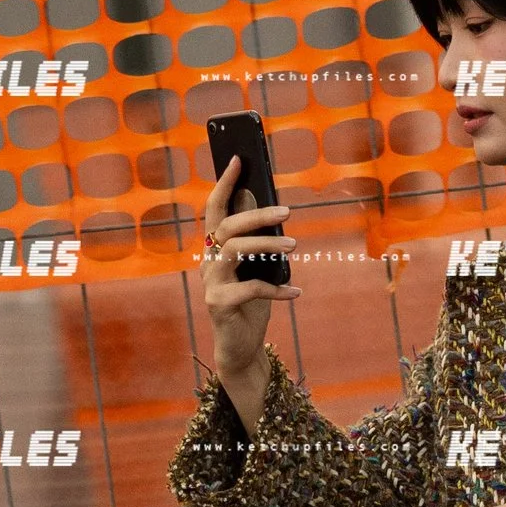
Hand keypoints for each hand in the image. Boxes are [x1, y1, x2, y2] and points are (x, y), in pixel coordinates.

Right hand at [201, 153, 288, 430]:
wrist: (241, 348)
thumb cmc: (252, 304)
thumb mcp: (257, 270)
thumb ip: (258, 242)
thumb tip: (268, 208)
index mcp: (216, 248)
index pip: (214, 209)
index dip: (224, 183)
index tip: (238, 159)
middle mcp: (208, 262)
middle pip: (227, 227)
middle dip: (257, 215)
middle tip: (287, 211)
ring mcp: (211, 283)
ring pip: (235, 251)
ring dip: (268, 245)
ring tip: (294, 245)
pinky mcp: (219, 305)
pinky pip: (250, 289)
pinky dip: (277, 289)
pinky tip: (296, 292)